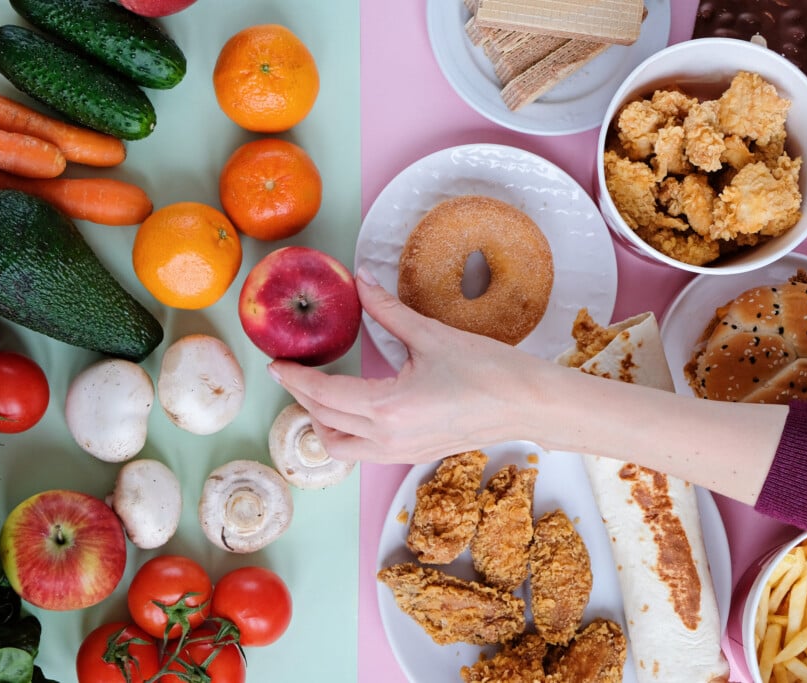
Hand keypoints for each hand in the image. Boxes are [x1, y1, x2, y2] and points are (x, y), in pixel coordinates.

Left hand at [268, 268, 555, 463]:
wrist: (529, 405)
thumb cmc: (489, 370)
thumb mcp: (432, 335)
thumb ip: (387, 310)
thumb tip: (361, 281)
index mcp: (387, 408)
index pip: (324, 394)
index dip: (295, 378)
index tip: (276, 364)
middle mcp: (388, 438)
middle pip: (324, 423)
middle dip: (302, 397)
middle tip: (292, 372)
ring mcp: (401, 452)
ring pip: (341, 448)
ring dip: (321, 423)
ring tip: (317, 393)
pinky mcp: (414, 455)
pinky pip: (364, 453)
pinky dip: (346, 435)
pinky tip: (350, 411)